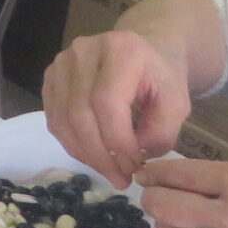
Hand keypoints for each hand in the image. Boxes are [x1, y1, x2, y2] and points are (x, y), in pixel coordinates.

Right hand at [43, 26, 195, 187]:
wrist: (143, 53)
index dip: (117, 140)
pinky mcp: (50, 79)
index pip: (106, 101)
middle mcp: (83, 51)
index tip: (135, 165)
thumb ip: (162, 130)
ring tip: (109, 171)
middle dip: (100, 154)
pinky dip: (73, 145)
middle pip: (79, 113)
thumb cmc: (160, 77)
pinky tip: (94, 156)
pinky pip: (55, 121)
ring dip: (85, 154)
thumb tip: (133, 156)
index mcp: (120, 49)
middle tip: (121, 178)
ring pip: (63, 120)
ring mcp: (61, 64)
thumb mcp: (177, 102)